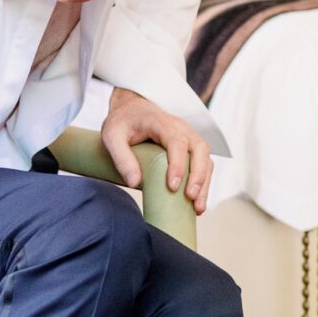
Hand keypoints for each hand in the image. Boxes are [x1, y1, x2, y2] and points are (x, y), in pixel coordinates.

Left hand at [102, 87, 213, 214]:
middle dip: (198, 175)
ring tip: (198, 208)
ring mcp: (188, 136)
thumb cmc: (122, 123)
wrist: (132, 108)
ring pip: (205, 157)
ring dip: (205, 182)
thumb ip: (121, 158)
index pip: (177, 142)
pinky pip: (204, 163)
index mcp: (161, 122)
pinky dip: (204, 182)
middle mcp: (181, 127)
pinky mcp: (191, 147)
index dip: (178, 164)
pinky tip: (197, 202)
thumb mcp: (112, 137)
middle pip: (199, 148)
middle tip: (190, 198)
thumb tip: (135, 183)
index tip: (172, 187)